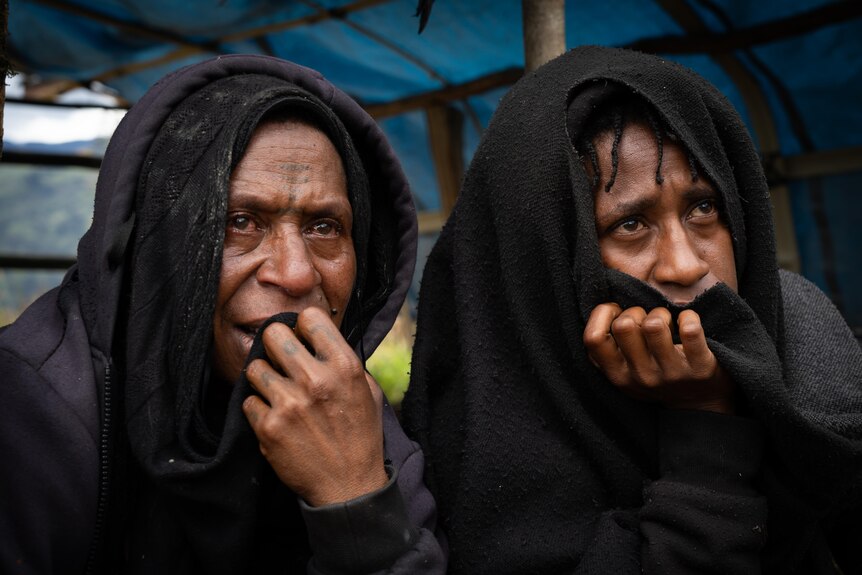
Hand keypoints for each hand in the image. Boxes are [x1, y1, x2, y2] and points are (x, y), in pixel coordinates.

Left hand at [242, 306, 387, 505]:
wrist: (348, 487)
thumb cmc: (360, 436)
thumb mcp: (368, 392)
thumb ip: (345, 362)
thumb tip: (319, 339)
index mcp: (344, 366)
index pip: (310, 318)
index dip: (304, 328)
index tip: (304, 341)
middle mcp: (316, 379)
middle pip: (273, 334)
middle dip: (275, 346)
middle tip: (281, 361)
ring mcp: (289, 403)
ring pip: (254, 367)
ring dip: (265, 379)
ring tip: (278, 393)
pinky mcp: (268, 427)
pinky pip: (249, 400)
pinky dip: (259, 409)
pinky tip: (276, 419)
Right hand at [583, 303, 735, 413]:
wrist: (699, 405)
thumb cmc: (655, 376)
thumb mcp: (625, 371)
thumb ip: (609, 348)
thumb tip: (603, 309)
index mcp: (618, 374)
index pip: (594, 338)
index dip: (602, 314)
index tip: (617, 311)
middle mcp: (642, 376)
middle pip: (623, 325)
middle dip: (635, 311)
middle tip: (645, 320)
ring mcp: (671, 373)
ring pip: (654, 324)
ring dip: (661, 314)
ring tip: (666, 322)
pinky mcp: (699, 367)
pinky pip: (690, 329)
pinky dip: (689, 317)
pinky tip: (686, 321)